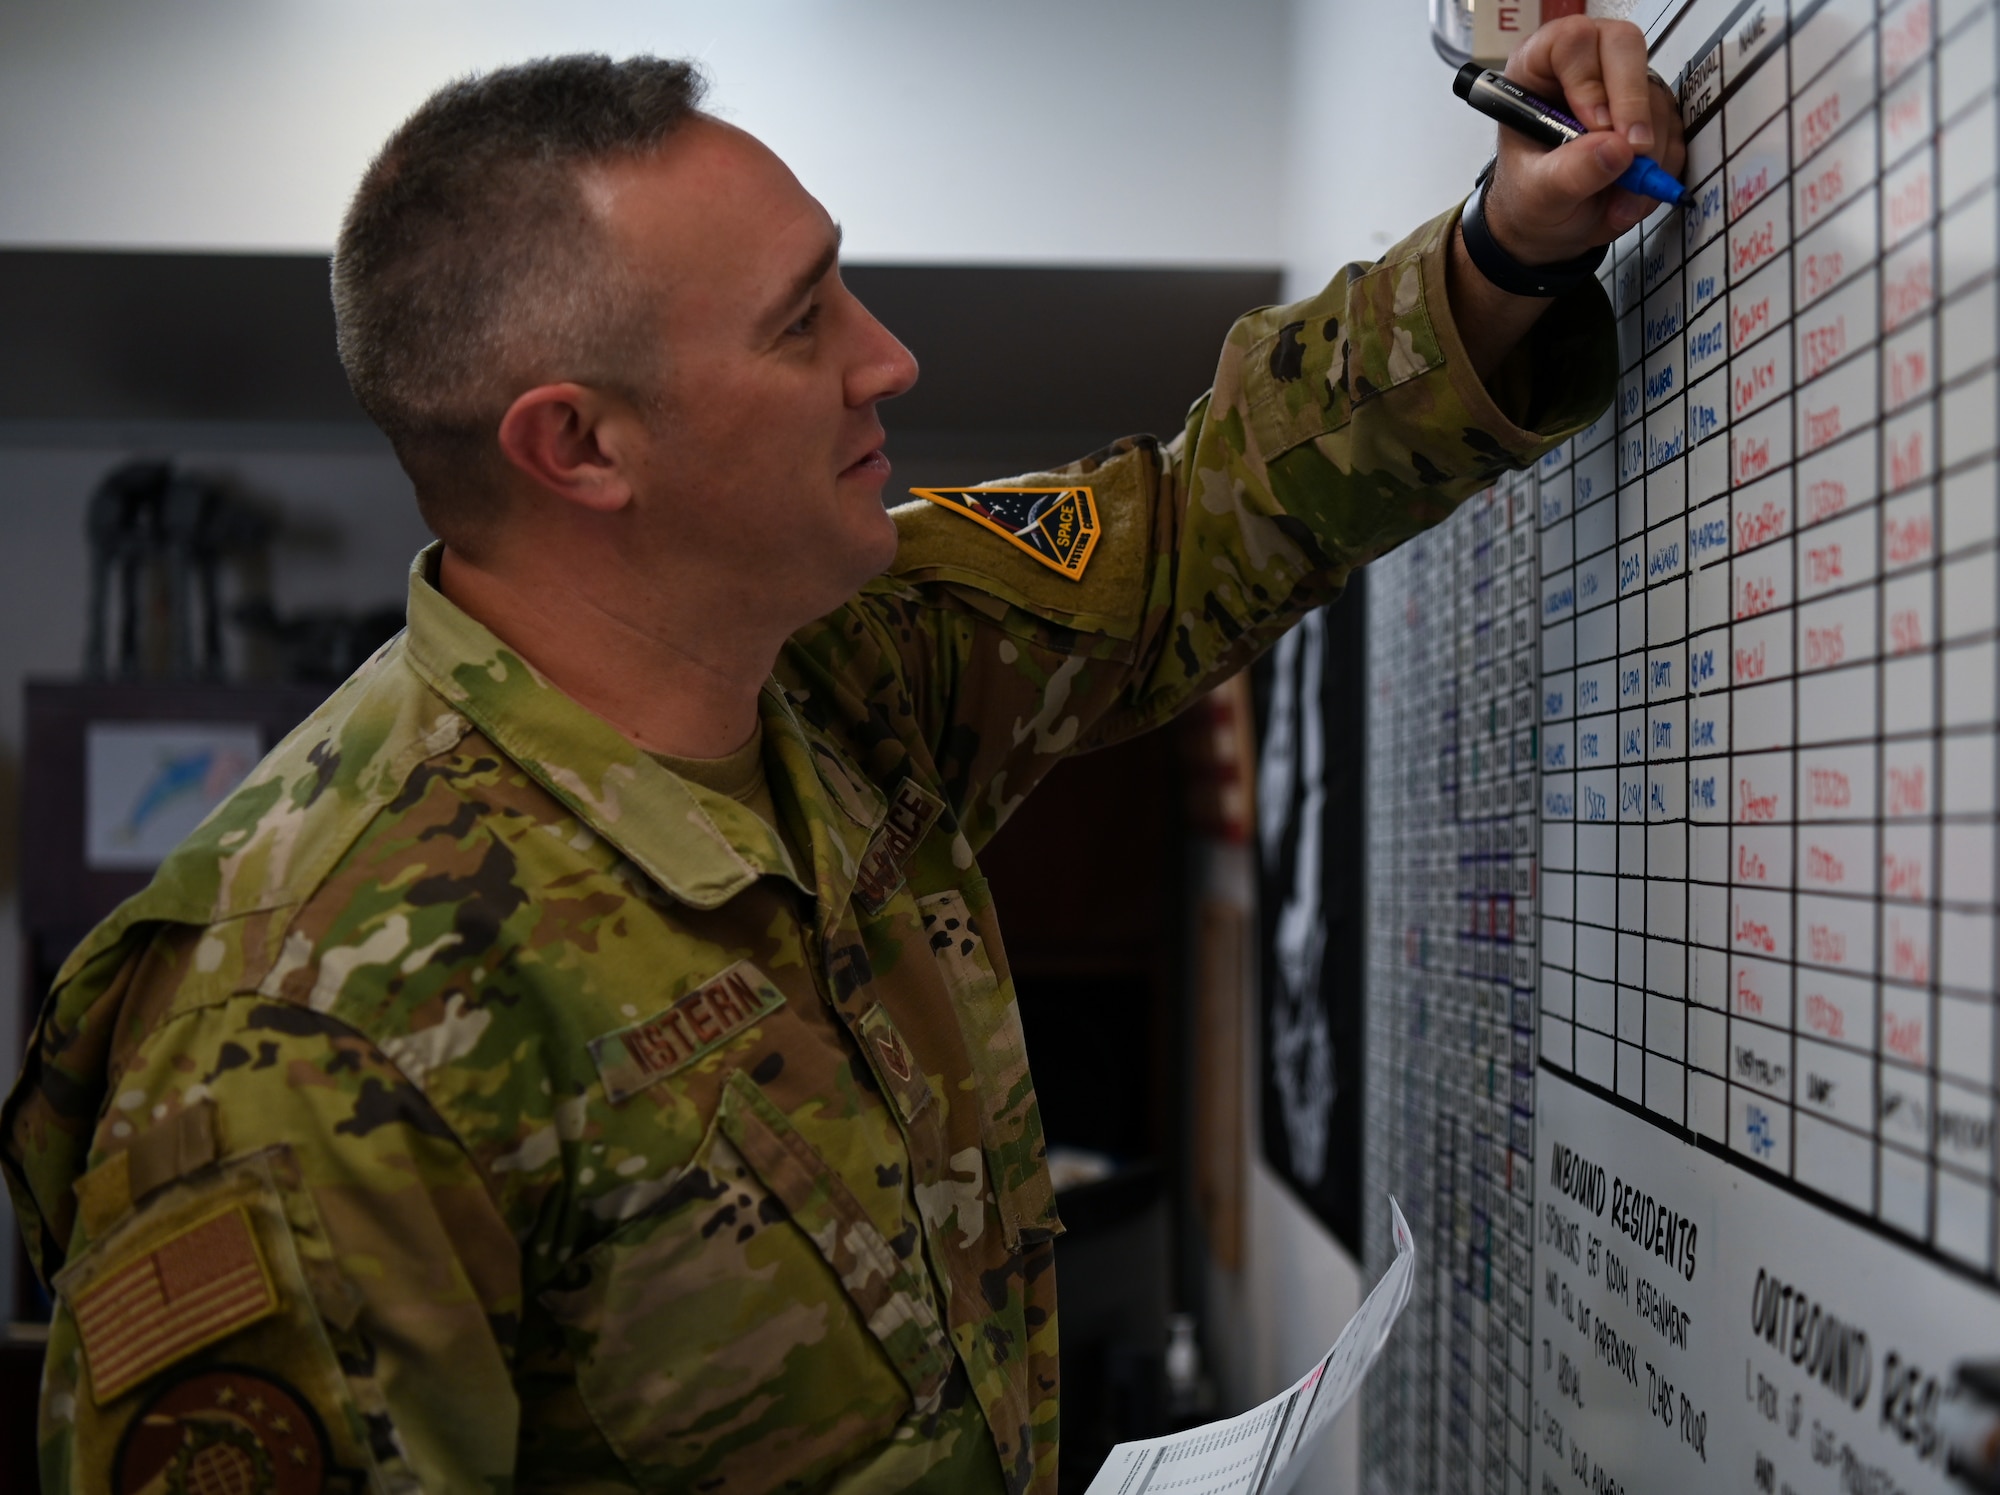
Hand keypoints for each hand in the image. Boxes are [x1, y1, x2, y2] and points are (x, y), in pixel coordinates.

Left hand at [1481, 16, 1688, 265]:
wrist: (1553, 224)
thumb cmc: (1531, 198)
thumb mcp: (1538, 194)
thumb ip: (1570, 173)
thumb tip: (1616, 151)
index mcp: (1539, 70)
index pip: (1572, 42)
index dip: (1590, 80)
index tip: (1595, 125)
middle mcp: (1585, 66)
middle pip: (1624, 46)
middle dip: (1633, 104)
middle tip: (1633, 153)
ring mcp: (1622, 86)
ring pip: (1655, 94)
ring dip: (1648, 154)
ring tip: (1619, 200)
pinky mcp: (1651, 112)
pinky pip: (1673, 128)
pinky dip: (1661, 167)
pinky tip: (1632, 195)